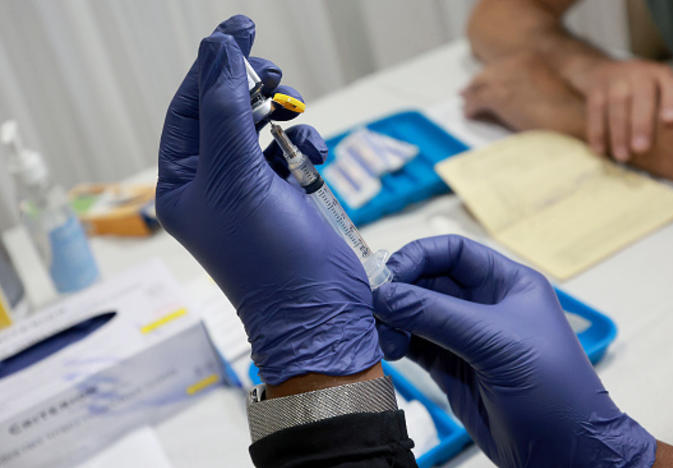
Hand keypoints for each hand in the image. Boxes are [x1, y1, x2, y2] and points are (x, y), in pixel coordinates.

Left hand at [156, 15, 381, 385]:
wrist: (318, 309)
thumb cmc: (268, 255)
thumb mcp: (238, 174)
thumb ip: (226, 107)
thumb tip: (218, 47)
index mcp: (182, 182)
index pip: (188, 107)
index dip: (212, 66)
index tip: (240, 28)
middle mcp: (212, 184)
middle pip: (224, 113)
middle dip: (250, 89)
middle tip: (274, 71)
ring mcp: (249, 191)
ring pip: (260, 129)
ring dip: (282, 116)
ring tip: (296, 115)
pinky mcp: (284, 198)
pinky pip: (288, 152)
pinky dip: (304, 145)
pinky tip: (314, 154)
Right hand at [373, 235, 655, 467]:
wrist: (563, 453)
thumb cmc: (552, 389)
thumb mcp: (495, 342)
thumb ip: (436, 315)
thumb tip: (385, 295)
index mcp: (506, 283)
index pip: (454, 252)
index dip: (419, 256)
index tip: (391, 274)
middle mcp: (483, 304)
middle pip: (429, 280)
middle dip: (400, 288)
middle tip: (374, 302)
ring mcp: (465, 336)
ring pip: (417, 312)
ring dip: (394, 318)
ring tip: (381, 333)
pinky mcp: (451, 366)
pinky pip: (415, 343)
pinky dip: (396, 342)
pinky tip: (387, 348)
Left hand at [461, 52, 584, 136]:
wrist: (571, 121)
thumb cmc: (565, 113)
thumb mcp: (545, 90)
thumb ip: (525, 87)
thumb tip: (508, 96)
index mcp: (529, 59)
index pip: (500, 66)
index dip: (488, 76)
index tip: (480, 83)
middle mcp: (515, 64)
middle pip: (485, 74)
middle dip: (475, 85)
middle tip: (465, 94)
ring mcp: (505, 79)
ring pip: (478, 88)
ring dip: (470, 99)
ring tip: (466, 107)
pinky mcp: (498, 97)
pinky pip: (476, 102)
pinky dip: (470, 110)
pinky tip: (469, 116)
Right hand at [571, 59, 672, 160]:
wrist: (598, 70)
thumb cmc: (635, 90)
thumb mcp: (655, 90)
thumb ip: (663, 108)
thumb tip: (666, 132)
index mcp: (660, 75)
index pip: (671, 87)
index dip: (672, 103)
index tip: (670, 121)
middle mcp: (639, 72)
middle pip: (642, 99)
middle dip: (641, 125)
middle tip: (641, 149)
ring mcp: (615, 79)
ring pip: (617, 107)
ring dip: (618, 134)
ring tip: (622, 156)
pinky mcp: (594, 90)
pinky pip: (595, 112)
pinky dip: (597, 133)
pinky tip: (599, 150)